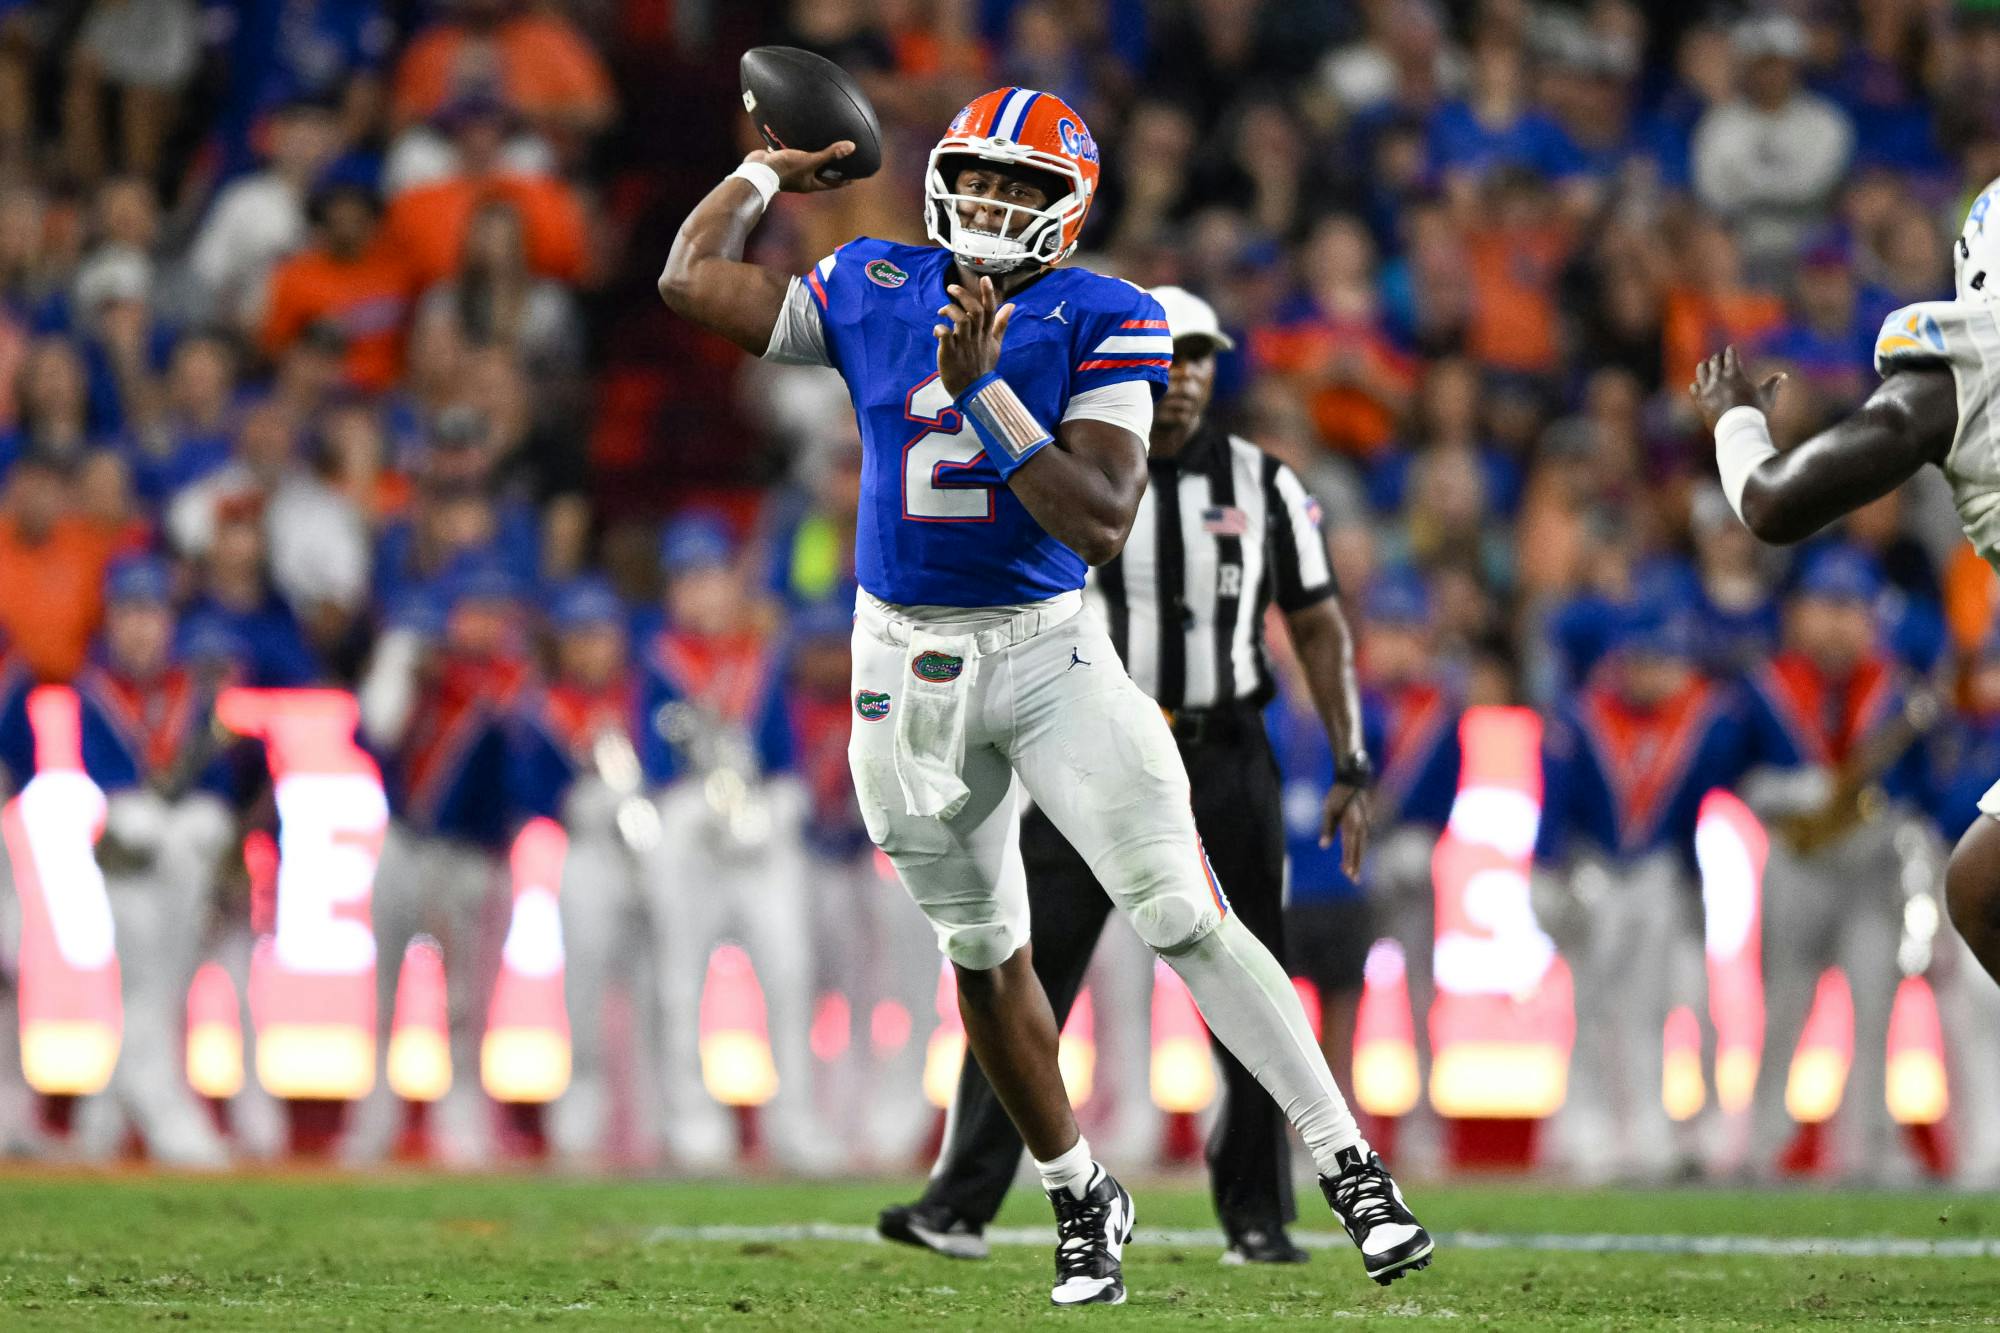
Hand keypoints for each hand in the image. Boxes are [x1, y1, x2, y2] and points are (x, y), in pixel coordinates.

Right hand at [744, 141, 855, 193]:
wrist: (758, 169)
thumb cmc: (785, 168)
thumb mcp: (810, 160)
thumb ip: (830, 154)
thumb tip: (852, 147)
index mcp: (811, 183)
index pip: (833, 183)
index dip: (845, 179)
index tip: (856, 175)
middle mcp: (802, 179)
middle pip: (821, 173)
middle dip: (830, 166)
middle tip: (842, 157)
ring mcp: (791, 170)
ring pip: (806, 162)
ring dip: (813, 155)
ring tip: (822, 144)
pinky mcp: (781, 160)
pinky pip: (791, 152)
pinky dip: (796, 146)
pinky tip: (799, 134)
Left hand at [935, 275, 1014, 398]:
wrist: (973, 391)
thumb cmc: (982, 366)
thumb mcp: (995, 345)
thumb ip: (1001, 324)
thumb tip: (1011, 306)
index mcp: (987, 334)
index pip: (991, 311)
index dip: (988, 294)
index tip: (984, 279)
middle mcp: (977, 338)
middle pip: (975, 311)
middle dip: (964, 296)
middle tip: (951, 288)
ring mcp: (964, 345)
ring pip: (961, 320)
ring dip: (950, 310)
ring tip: (942, 312)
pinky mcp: (950, 353)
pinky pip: (945, 336)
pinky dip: (939, 329)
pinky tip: (936, 330)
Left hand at [1321, 784, 1370, 878]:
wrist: (1354, 779)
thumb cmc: (1337, 794)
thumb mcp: (1328, 810)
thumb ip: (1327, 829)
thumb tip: (1323, 846)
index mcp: (1350, 825)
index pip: (1349, 847)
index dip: (1349, 861)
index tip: (1348, 873)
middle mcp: (1361, 826)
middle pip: (1359, 850)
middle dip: (1356, 865)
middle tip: (1354, 880)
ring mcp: (1366, 823)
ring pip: (1362, 845)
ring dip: (1358, 857)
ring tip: (1352, 871)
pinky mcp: (1367, 820)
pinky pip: (1363, 838)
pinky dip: (1359, 848)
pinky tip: (1356, 853)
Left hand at [1689, 345, 1785, 433]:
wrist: (1737, 427)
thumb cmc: (1754, 411)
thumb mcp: (1766, 396)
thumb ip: (1773, 384)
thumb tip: (1783, 375)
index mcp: (1734, 374)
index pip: (1730, 356)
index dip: (1731, 351)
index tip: (1731, 348)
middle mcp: (1718, 379)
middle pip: (1714, 361)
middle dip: (1717, 358)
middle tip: (1718, 357)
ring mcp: (1707, 389)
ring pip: (1701, 371)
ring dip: (1704, 366)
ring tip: (1704, 364)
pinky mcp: (1700, 401)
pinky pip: (1694, 388)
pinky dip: (1696, 385)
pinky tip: (1697, 385)